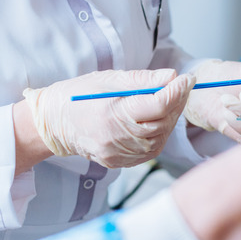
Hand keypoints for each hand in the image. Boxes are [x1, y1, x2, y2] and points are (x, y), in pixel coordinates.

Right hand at [23, 69, 194, 167]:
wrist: (52, 124)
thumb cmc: (78, 96)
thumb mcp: (108, 79)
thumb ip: (142, 80)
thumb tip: (171, 76)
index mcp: (113, 114)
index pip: (158, 105)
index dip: (177, 91)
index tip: (187, 78)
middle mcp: (116, 138)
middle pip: (162, 123)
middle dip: (177, 103)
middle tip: (183, 87)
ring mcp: (118, 154)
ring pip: (159, 140)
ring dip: (170, 120)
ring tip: (170, 102)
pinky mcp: (118, 163)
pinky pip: (148, 151)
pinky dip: (158, 134)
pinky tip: (157, 120)